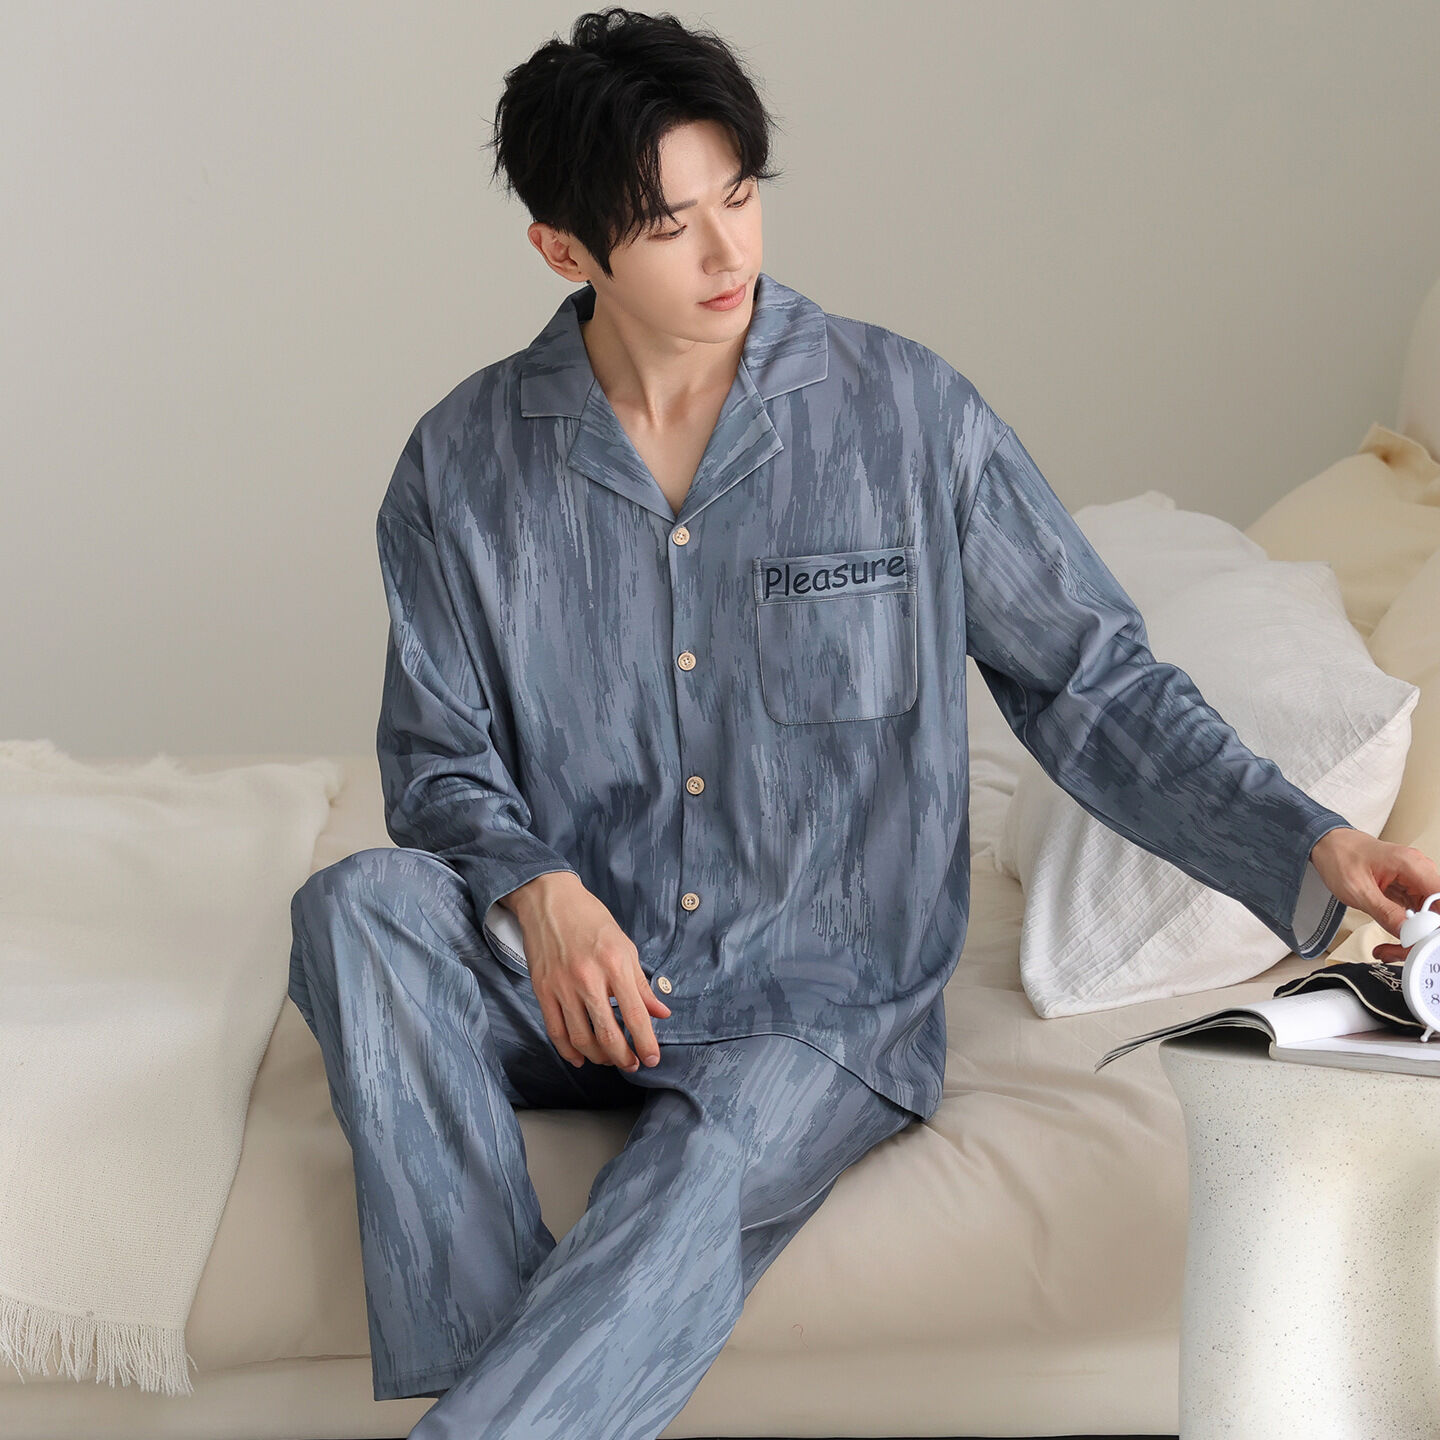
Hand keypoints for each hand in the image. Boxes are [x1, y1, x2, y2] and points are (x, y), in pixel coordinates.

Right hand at [500, 872, 670, 1070]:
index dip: (646, 1043)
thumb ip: (641, 984)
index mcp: (615, 964)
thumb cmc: (591, 920)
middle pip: (608, 1035)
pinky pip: (556, 1031)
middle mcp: (588, 978)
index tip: (653, 1059)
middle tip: (632, 1064)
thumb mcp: (625, 946)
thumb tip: (661, 1013)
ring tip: (610, 1059)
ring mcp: (563, 986)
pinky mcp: (542, 990)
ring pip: (581, 1038)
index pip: (636, 1015)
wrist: (550, 900)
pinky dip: (569, 1051)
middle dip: (623, 1058)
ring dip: (599, 1057)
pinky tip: (581, 1057)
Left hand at [1308, 828, 1439, 962]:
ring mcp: (1417, 881)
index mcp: (1412, 865)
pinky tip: (1394, 939)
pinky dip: (1409, 930)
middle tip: (1401, 950)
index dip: (1435, 924)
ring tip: (1390, 949)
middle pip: (1439, 912)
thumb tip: (1409, 933)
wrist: (1328, 844)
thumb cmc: (1339, 856)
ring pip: (1432, 917)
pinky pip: (1420, 915)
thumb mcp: (1357, 889)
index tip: (1419, 940)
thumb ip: (1385, 912)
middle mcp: (1420, 871)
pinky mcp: (1410, 890)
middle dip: (1423, 936)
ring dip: (1415, 936)